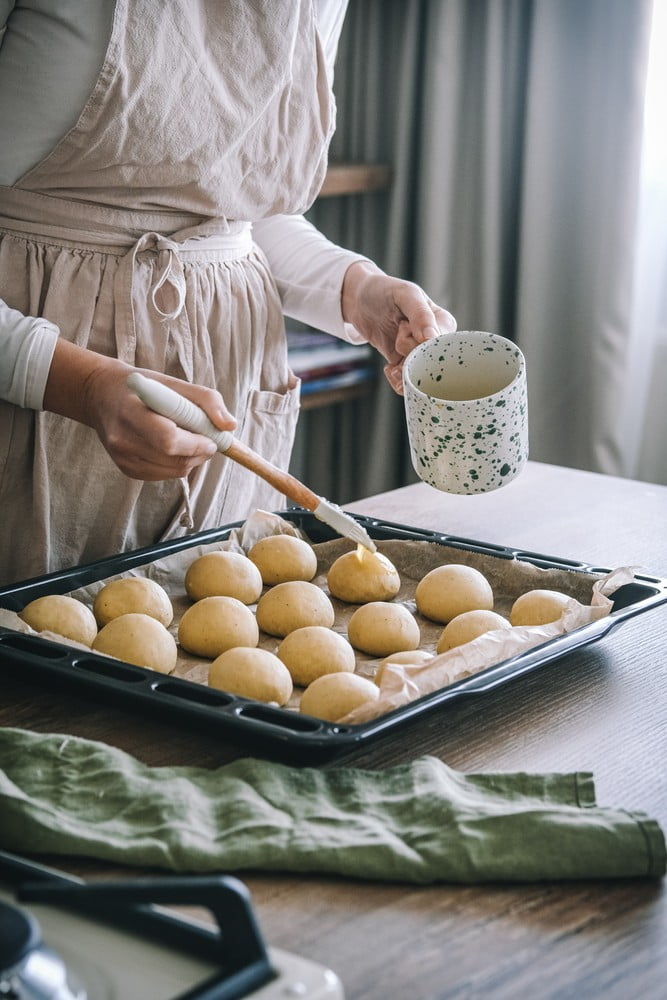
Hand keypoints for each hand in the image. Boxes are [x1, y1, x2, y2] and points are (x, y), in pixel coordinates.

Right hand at [44, 340, 235, 480]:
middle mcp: (122, 438)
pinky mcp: (126, 469)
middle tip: (208, 440)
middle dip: (199, 453)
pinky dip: (177, 464)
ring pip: (173, 471)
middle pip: (173, 459)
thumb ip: (207, 400)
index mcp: (131, 411)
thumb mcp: (174, 383)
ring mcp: (122, 457)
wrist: (103, 396)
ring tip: (190, 440)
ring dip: (192, 460)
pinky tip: (172, 447)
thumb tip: (230, 426)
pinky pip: (164, 475)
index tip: (211, 438)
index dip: (195, 443)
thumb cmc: (144, 387)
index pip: (168, 439)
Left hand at [341, 261, 456, 393]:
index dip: (421, 342)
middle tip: (396, 339)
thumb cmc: (385, 292)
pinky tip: (389, 368)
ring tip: (393, 361)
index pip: (442, 344)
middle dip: (410, 356)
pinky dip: (396, 380)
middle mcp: (436, 342)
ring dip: (403, 372)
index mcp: (443, 323)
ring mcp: (420, 355)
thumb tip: (432, 338)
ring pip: (420, 377)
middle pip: (431, 363)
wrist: (360, 301)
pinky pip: (407, 384)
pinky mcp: (405, 365)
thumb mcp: (405, 295)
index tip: (404, 326)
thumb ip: (420, 314)